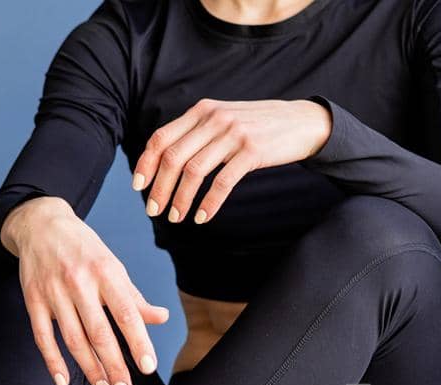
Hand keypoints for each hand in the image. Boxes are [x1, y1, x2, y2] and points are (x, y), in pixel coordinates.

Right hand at [1, 197, 169, 384]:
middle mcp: (79, 282)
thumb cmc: (85, 249)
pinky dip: (52, 360)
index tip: (148, 367)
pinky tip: (63, 381)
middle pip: (99, 332)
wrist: (40, 224)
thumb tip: (162, 318)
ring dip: (89, 369)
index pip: (126, 313)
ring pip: (73, 338)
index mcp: (106, 272)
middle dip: (114, 366)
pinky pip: (42, 335)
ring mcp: (53, 291)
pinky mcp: (33, 299)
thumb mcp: (113, 266)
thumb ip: (134, 296)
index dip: (138, 342)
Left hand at [133, 98, 331, 223]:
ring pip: (194, 171)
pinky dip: (209, 203)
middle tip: (154, 211)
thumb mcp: (225, 119)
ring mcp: (233, 134)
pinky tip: (202, 217)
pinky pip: (222, 182)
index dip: (145, 163)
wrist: (302, 122)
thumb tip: (168, 158)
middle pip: (173, 157)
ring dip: (181, 199)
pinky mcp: (252, 151)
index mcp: (202, 110)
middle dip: (159, 188)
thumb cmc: (260, 126)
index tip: (138, 186)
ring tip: (176, 218)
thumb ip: (200, 132)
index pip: (161, 137)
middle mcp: (214, 119)